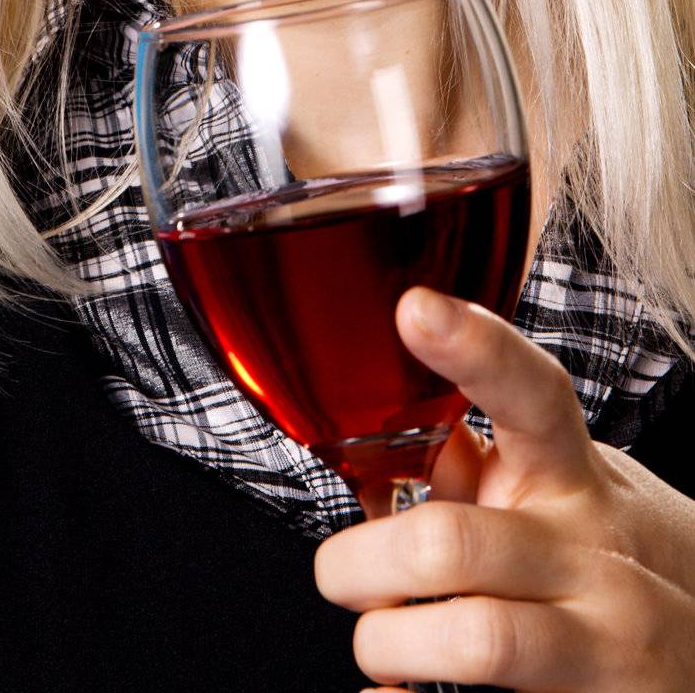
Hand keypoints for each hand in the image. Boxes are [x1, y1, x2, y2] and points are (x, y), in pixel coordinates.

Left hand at [313, 286, 694, 690]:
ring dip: (390, 642)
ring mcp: (607, 641)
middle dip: (363, 562)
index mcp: (572, 474)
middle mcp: (593, 551)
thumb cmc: (613, 554)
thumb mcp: (562, 491)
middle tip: (337, 574)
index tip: (414, 308)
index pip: (529, 395)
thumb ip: (479, 467)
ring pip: (477, 639)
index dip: (474, 348)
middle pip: (454, 541)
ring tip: (378, 641)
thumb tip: (380, 442)